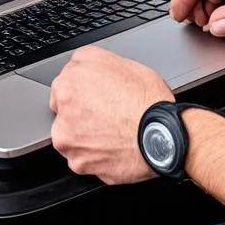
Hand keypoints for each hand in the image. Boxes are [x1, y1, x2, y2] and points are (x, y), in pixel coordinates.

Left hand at [49, 46, 173, 183]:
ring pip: (71, 136)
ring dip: (85, 135)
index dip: (85, 89)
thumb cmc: (147, 100)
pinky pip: (82, 158)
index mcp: (70, 80)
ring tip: (112, 131)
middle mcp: (63, 108)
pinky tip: (112, 146)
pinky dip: (94, 156)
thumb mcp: (120, 61)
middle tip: (107, 113)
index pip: (66, 82)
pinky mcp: (77, 162)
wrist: (162, 134)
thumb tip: (87, 68)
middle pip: (64, 109)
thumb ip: (92, 64)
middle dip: (80, 112)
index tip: (95, 95)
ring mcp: (67, 137)